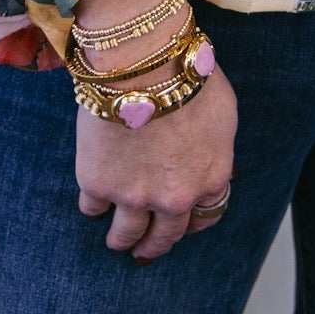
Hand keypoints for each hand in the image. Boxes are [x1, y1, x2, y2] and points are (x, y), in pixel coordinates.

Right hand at [73, 0, 237, 259]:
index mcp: (211, 179)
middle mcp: (176, 198)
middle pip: (166, 236)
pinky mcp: (99, 185)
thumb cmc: (187, 75)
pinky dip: (93, 206)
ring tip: (115, 240)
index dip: (192, 221)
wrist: (144, 65)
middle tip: (144, 248)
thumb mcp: (222, 112)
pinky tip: (93, 203)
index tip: (182, 222)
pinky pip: (92, 208)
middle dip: (154, 244)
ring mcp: (135, 196)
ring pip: (126, 235)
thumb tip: (207, 153)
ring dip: (121, 240)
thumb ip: (214, 146)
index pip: (206, 217)